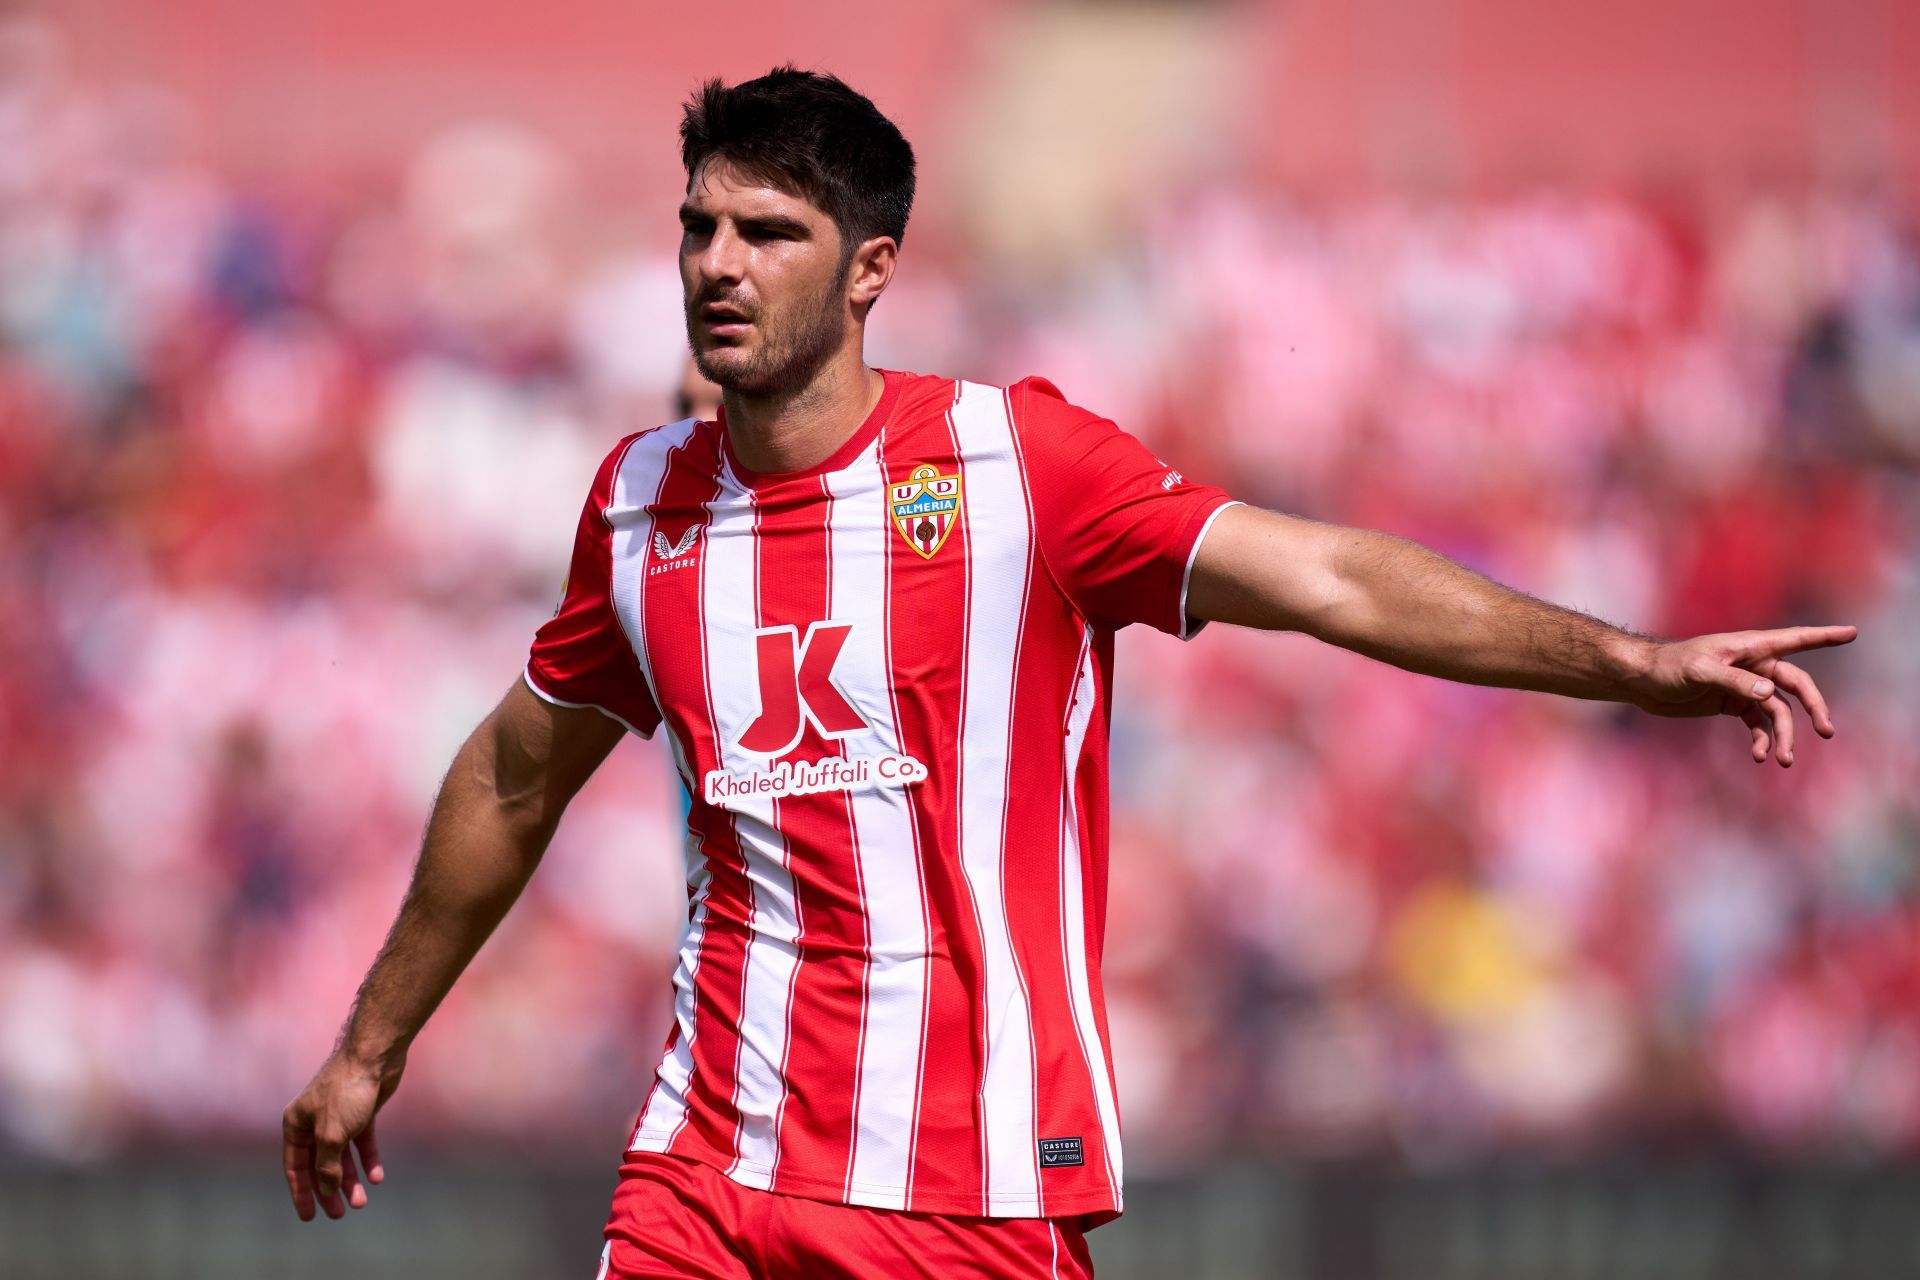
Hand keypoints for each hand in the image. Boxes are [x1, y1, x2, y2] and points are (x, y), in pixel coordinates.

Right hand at [282, 1049, 404, 1220]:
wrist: (375, 1056)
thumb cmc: (346, 1092)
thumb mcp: (332, 1135)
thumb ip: (327, 1165)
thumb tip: (327, 1189)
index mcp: (296, 1124)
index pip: (294, 1166)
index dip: (302, 1192)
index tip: (309, 1216)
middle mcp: (313, 1121)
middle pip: (319, 1164)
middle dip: (328, 1190)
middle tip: (340, 1214)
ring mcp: (338, 1117)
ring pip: (342, 1156)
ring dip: (350, 1179)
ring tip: (360, 1202)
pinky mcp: (361, 1112)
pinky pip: (362, 1142)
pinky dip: (368, 1159)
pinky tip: (376, 1177)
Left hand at [1623, 625, 1856, 765]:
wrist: (1642, 682)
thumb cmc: (1669, 666)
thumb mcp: (1699, 671)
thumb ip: (1734, 680)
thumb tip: (1769, 693)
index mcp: (1750, 647)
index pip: (1795, 640)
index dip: (1824, 637)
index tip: (1852, 633)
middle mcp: (1754, 665)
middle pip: (1797, 685)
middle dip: (1814, 708)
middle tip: (1827, 731)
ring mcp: (1745, 686)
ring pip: (1778, 711)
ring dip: (1784, 735)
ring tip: (1782, 760)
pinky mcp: (1732, 704)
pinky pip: (1757, 723)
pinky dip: (1761, 739)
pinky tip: (1758, 755)